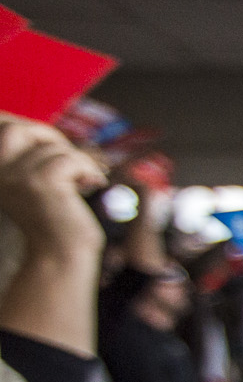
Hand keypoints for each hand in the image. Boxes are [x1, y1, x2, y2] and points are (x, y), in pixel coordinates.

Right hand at [0, 116, 104, 255]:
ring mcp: (17, 177)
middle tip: (71, 161)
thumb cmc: (54, 221)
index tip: (52, 140)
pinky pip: (70, 159)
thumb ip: (29, 159)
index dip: (25, 126)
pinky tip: (93, 184)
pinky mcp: (41, 183)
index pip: (0, 128)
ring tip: (84, 181)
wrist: (61, 255)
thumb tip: (40, 130)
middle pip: (17, 129)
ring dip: (76, 160)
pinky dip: (88, 169)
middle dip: (50, 137)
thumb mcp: (33, 185)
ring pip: (52, 146)